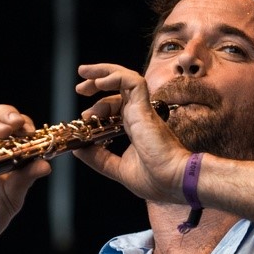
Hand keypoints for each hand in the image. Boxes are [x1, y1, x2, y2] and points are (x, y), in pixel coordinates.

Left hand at [74, 63, 189, 204]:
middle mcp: (139, 115)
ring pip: (124, 77)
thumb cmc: (157, 180)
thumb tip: (78, 149)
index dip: (98, 106)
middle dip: (96, 81)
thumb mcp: (119, 169)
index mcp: (134, 127)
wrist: (175, 181)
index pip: (116, 106)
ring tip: (83, 74)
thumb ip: (99, 159)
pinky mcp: (145, 108)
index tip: (84, 119)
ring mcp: (143, 110)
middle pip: (118, 87)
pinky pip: (131, 81)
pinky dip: (114, 76)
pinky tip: (99, 82)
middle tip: (79, 87)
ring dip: (102, 72)